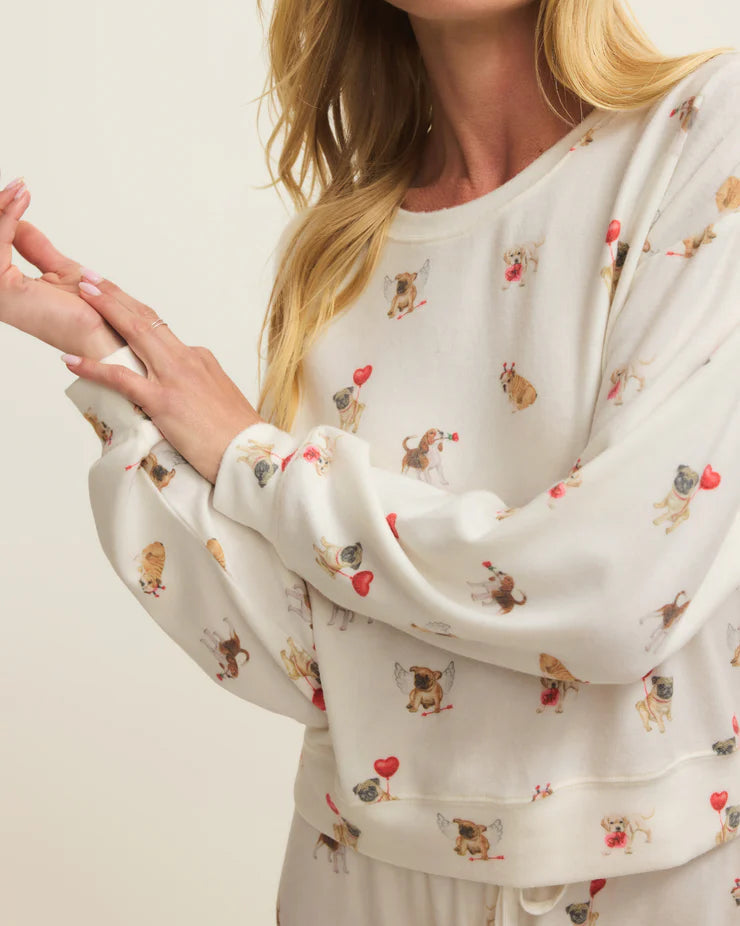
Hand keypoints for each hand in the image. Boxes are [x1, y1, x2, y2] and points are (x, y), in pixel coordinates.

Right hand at [0, 178, 125, 358]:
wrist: (106, 337)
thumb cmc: (90, 313)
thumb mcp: (58, 269)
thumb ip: (35, 247)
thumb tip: (21, 223)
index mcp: (5, 287)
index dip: (3, 214)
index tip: (18, 189)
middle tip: (15, 184)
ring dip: (1, 208)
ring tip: (18, 188)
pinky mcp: (4, 292)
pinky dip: (7, 219)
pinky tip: (19, 200)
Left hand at [65, 274, 266, 483]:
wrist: (252, 453)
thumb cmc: (238, 435)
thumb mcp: (219, 399)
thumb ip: (196, 385)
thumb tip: (178, 388)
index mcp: (200, 358)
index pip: (161, 328)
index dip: (133, 308)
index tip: (115, 293)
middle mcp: (187, 359)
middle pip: (144, 318)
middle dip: (114, 294)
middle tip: (89, 276)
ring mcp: (174, 378)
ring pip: (134, 332)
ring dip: (105, 309)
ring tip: (80, 292)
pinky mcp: (164, 402)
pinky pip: (121, 378)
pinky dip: (93, 367)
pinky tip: (70, 360)